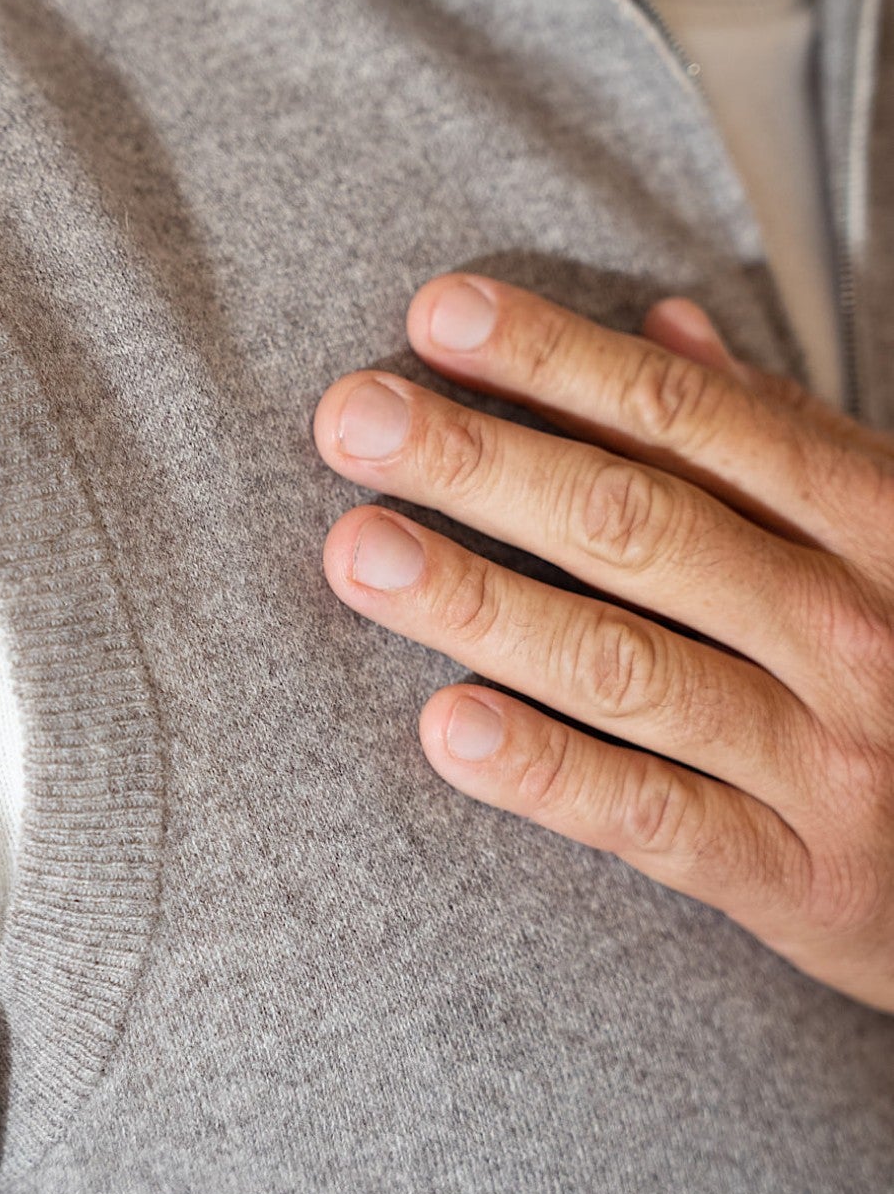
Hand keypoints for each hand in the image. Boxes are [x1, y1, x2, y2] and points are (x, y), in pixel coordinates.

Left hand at [313, 273, 893, 1011]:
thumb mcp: (884, 533)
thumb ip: (775, 434)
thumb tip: (665, 326)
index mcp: (872, 517)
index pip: (689, 416)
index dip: (556, 359)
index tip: (437, 314)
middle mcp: (851, 625)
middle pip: (637, 524)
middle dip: (484, 463)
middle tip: (352, 417)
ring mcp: (828, 756)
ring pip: (625, 664)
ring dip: (479, 602)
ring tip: (359, 552)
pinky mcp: (798, 879)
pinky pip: (653, 817)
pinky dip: (548, 771)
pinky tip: (446, 726)